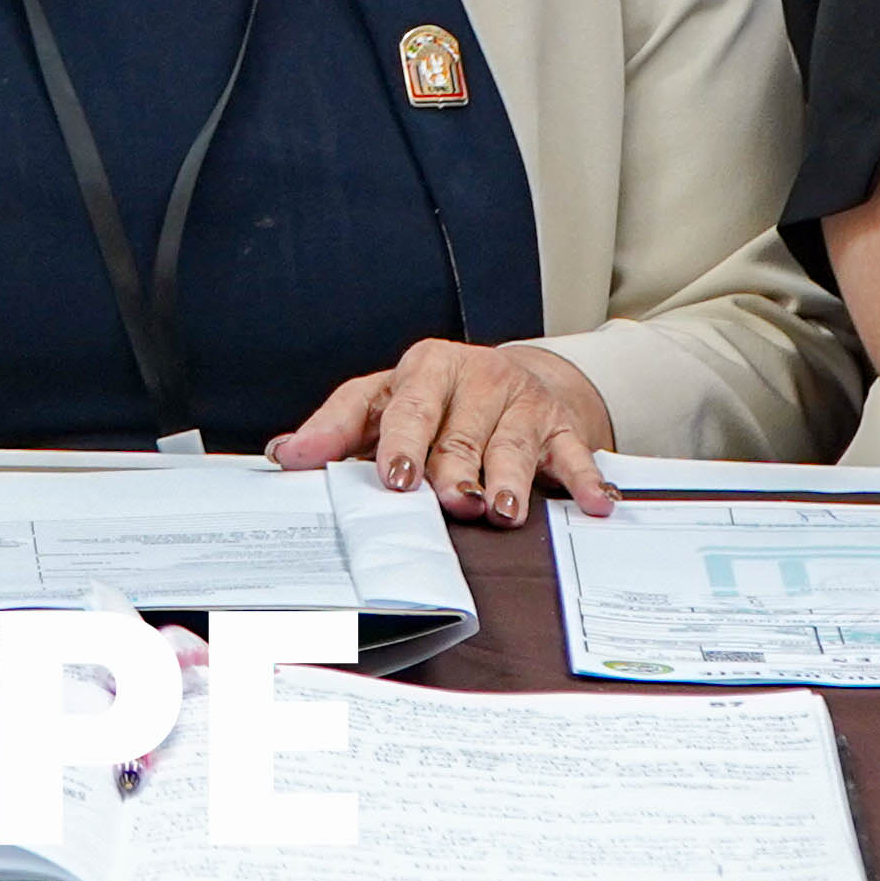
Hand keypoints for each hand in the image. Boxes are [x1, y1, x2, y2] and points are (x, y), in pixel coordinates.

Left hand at [273, 339, 618, 522]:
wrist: (507, 378)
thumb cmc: (434, 401)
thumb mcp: (383, 402)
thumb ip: (337, 429)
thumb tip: (286, 456)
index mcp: (425, 369)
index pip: (408, 407)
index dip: (401, 442)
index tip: (395, 476)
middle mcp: (475, 377)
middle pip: (460, 432)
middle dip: (455, 468)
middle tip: (452, 501)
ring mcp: (520, 401)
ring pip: (512, 444)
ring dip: (508, 479)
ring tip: (501, 512)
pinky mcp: (560, 426)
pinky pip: (575, 454)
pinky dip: (585, 479)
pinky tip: (593, 504)